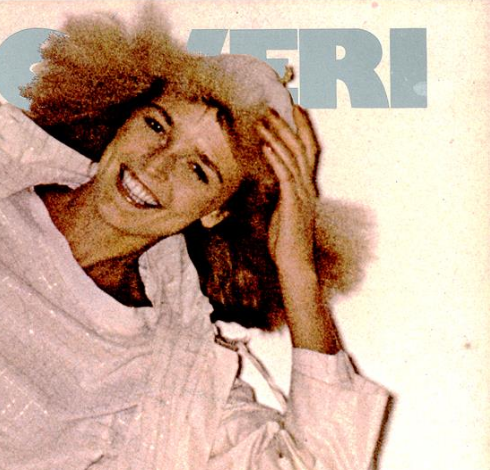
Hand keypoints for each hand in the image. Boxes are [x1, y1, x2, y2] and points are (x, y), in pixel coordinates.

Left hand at [259, 105, 318, 282]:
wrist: (295, 264)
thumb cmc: (286, 243)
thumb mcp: (282, 213)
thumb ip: (280, 196)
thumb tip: (272, 183)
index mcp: (306, 187)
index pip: (308, 150)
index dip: (302, 127)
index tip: (293, 107)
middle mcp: (307, 186)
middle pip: (302, 145)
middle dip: (291, 122)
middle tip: (277, 102)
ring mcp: (302, 194)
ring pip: (292, 156)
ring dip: (278, 135)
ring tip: (264, 118)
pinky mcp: (293, 203)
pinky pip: (285, 175)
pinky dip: (275, 158)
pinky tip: (265, 145)